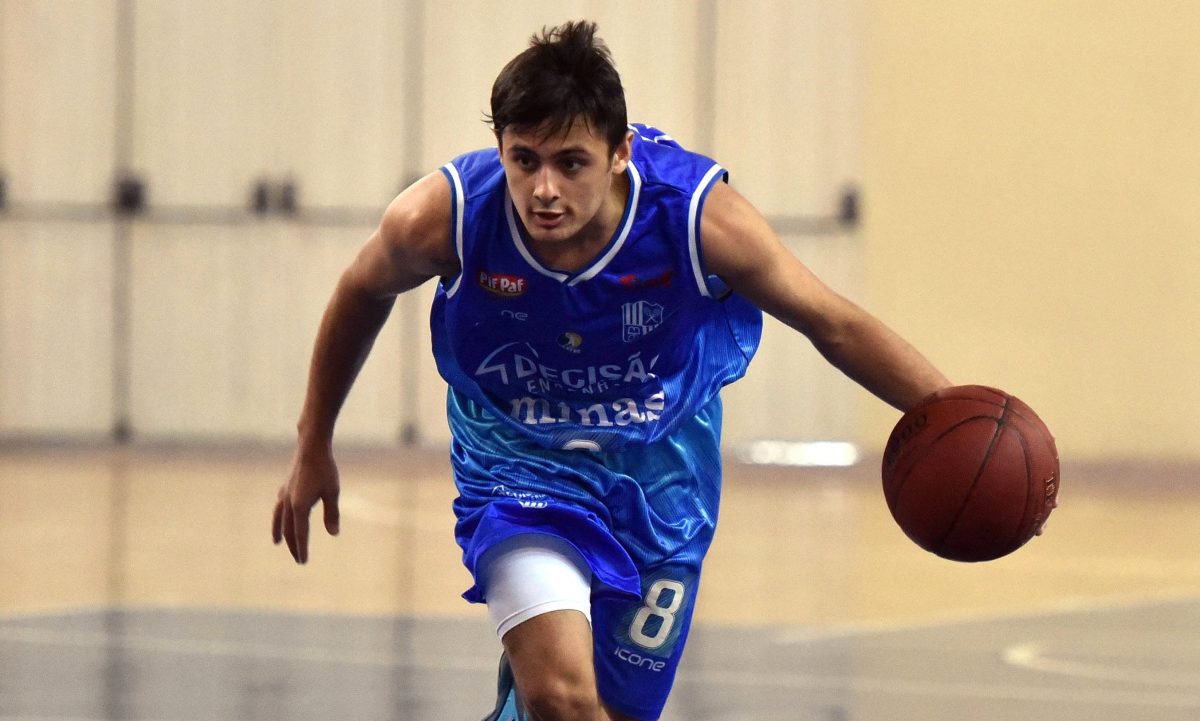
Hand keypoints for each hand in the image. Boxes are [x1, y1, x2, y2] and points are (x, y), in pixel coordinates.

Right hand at [272, 445, 340, 563]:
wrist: (310, 446)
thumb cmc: (324, 468)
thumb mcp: (332, 492)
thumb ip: (332, 514)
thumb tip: (334, 534)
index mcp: (300, 506)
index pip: (300, 534)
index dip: (302, 548)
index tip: (303, 561)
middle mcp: (288, 502)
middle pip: (289, 529)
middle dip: (293, 545)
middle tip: (298, 559)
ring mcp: (285, 493)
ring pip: (280, 518)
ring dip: (280, 531)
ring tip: (277, 541)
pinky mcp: (285, 486)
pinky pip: (279, 507)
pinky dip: (279, 516)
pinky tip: (281, 515)